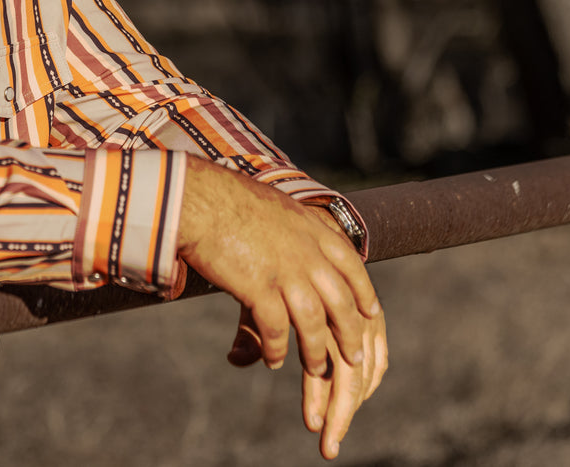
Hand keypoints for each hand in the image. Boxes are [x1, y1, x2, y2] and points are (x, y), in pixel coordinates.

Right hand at [178, 157, 387, 459]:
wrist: (198, 198)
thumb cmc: (227, 200)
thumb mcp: (274, 208)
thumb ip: (291, 227)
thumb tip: (295, 229)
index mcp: (312, 229)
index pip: (352, 266)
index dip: (364, 292)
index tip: (372, 313)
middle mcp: (306, 252)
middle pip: (340, 303)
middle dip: (350, 335)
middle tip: (355, 359)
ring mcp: (285, 271)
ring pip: (313, 323)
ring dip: (315, 352)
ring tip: (315, 371)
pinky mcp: (258, 287)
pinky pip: (275, 329)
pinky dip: (275, 349)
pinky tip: (271, 361)